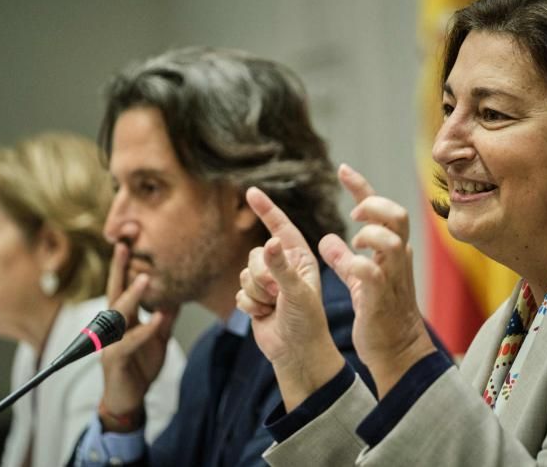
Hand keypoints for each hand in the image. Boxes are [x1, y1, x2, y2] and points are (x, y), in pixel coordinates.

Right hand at [99, 242, 177, 430]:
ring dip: (132, 296)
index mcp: (123, 317)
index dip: (125, 265)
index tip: (128, 241)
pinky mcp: (115, 359)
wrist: (129, 398)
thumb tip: (177, 295)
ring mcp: (111, 341)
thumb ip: (165, 316)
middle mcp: (113, 325)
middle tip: (124, 245)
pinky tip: (156, 319)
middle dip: (119, 268)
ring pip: (119, 314)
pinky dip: (144, 331)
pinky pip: (129, 342)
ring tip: (145, 278)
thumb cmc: (140, 365)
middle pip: (115, 291)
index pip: (122, 286)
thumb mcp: (158, 337)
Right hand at [236, 187, 343, 410]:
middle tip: (277, 295)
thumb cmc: (307, 322)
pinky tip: (265, 316)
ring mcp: (268, 283)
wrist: (297, 353)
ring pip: (244, 274)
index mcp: (300, 258)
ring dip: (256, 294)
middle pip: (254, 255)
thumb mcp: (298, 292)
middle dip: (261, 277)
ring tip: (274, 307)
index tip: (251, 192)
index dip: (266, 209)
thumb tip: (271, 242)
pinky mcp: (254, 299)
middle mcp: (283, 267)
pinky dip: (250, 306)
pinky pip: (239, 293)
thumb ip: (281, 267)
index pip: (281, 227)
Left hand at [320, 164, 435, 397]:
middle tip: (353, 214)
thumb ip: (344, 259)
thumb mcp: (360, 281)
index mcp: (391, 252)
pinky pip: (373, 274)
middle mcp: (397, 259)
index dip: (362, 187)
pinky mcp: (382, 299)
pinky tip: (349, 265)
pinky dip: (358, 264)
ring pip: (391, 241)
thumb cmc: (380, 314)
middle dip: (373, 205)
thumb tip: (327, 240)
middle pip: (397, 216)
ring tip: (353, 240)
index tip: (342, 169)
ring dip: (370, 234)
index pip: (382, 210)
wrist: (397, 350)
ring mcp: (392, 278)